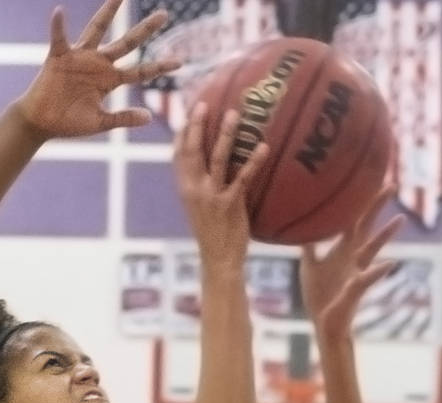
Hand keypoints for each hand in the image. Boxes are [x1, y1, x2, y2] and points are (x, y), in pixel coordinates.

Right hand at [15, 2, 179, 137]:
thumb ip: (123, 118)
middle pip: (127, 43)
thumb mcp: (99, 122)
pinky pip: (59, 38)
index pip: (139, 71)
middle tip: (164, 14)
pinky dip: (58, 25)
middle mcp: (98, 64)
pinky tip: (59, 11)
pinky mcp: (59, 58)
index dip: (158, 67)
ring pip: (97, 30)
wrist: (41, 124)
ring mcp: (80, 58)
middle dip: (145, 30)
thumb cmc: (68, 123)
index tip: (180, 62)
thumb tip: (149, 117)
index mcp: (109, 80)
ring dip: (108, 13)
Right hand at [174, 103, 269, 268]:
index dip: (182, 133)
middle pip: (192, 151)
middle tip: (203, 104)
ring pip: (216, 159)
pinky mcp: (229, 204)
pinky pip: (242, 178)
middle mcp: (193, 189)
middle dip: (196, 126)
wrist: (218, 258)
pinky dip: (253, 161)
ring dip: (225, 134)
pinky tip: (264, 146)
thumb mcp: (199, 206)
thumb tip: (212, 164)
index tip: (189, 112)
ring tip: (234, 114)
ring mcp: (210, 196)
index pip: (178, 155)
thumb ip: (201, 184)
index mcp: (184, 188)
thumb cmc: (213, 231)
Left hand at [300, 185, 402, 337]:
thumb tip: (297, 226)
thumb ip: (308, 246)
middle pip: (366, 227)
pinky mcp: (356, 289)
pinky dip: (378, 271)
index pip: (352, 220)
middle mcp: (353, 257)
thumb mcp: (309, 265)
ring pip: (372, 249)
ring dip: (386, 235)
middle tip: (392, 184)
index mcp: (342, 250)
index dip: (358, 202)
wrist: (324, 322)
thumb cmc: (319, 294)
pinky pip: (368, 278)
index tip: (366, 180)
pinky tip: (391, 263)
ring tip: (401, 219)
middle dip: (377, 207)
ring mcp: (357, 271)